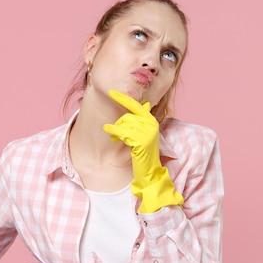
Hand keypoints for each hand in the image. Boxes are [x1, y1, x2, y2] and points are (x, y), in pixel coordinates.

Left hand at [103, 90, 183, 212]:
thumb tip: (145, 104)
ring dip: (115, 131)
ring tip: (114, 139)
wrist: (150, 171)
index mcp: (151, 120)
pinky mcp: (141, 140)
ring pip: (123, 124)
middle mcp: (151, 124)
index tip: (112, 92)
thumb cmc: (144, 153)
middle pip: (126, 116)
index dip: (123, 99)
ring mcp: (147, 132)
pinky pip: (122, 132)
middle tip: (113, 133)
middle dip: (118, 125)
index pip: (136, 106)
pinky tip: (111, 136)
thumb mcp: (144, 134)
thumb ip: (141, 121)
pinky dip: (114, 133)